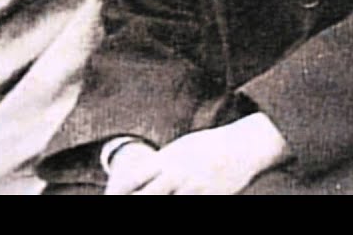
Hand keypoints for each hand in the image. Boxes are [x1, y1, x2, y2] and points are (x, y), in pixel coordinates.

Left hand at [104, 114, 289, 194]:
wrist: (243, 145)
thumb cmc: (209, 146)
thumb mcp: (181, 148)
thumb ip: (161, 163)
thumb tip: (140, 175)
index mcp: (167, 159)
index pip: (133, 178)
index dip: (118, 192)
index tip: (109, 197)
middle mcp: (177, 173)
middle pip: (147, 196)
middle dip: (135, 203)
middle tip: (121, 207)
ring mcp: (193, 187)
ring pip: (167, 203)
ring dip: (158, 203)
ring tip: (152, 202)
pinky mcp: (209, 197)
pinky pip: (189, 205)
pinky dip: (181, 203)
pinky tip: (178, 201)